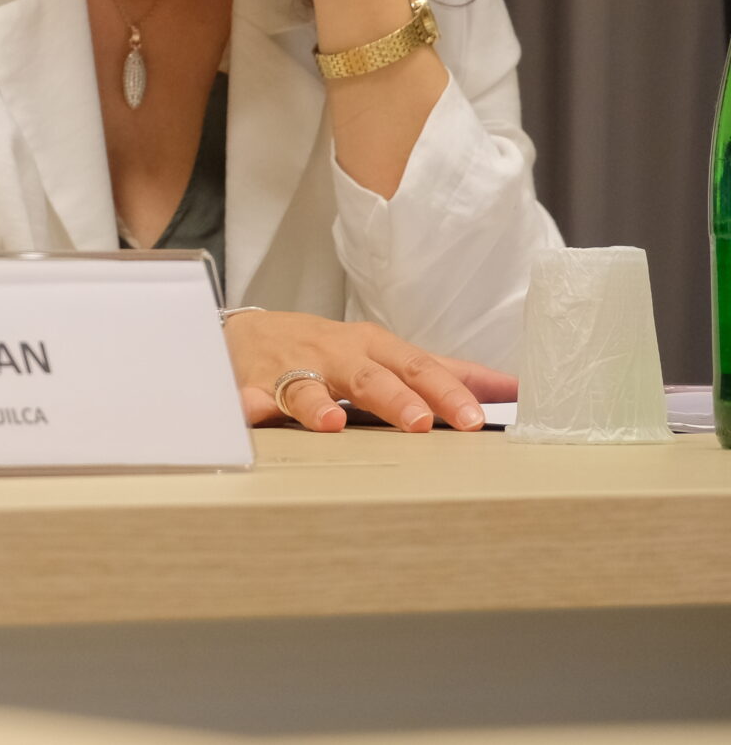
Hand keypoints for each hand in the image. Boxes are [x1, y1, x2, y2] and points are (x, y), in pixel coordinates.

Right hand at [223, 309, 514, 431]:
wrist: (248, 333)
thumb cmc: (328, 350)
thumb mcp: (386, 355)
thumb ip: (446, 372)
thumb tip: (511, 387)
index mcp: (373, 349)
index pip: (416, 366)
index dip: (444, 391)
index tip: (472, 418)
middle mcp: (335, 357)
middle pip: (368, 376)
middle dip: (393, 398)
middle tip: (419, 423)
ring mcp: (291, 371)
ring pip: (306, 387)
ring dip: (318, 405)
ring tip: (332, 422)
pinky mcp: (251, 387)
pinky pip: (245, 399)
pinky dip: (246, 408)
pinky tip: (248, 415)